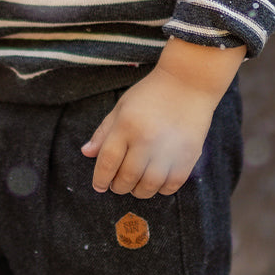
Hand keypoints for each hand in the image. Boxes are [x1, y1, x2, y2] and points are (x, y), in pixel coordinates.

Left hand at [81, 41, 244, 196]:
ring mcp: (168, 150)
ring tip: (135, 185)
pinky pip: (170, 186)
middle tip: (117, 185)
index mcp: (126, 125)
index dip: (101, 178)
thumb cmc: (150, 93)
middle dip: (118, 186)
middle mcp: (146, 140)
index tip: (99, 186)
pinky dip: (160, 189)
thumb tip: (86, 153)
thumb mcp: (121, 107)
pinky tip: (156, 182)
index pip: (108, 161)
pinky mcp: (187, 157)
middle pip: (127, 177)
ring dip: (138, 191)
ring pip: (148, 186)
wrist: (188, 83)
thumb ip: (104, 132)